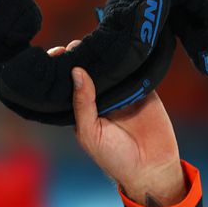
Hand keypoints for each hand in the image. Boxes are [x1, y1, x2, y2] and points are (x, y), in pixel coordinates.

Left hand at [49, 41, 186, 206]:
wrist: (151, 168)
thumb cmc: (114, 157)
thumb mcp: (90, 133)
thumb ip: (83, 103)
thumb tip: (77, 71)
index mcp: (81, 109)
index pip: (68, 83)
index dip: (61, 68)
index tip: (57, 53)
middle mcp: (99, 98)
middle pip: (87, 69)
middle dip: (80, 55)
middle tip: (76, 44)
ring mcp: (121, 91)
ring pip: (109, 65)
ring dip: (103, 51)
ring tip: (96, 39)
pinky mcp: (143, 87)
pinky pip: (135, 67)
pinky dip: (129, 56)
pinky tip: (122, 42)